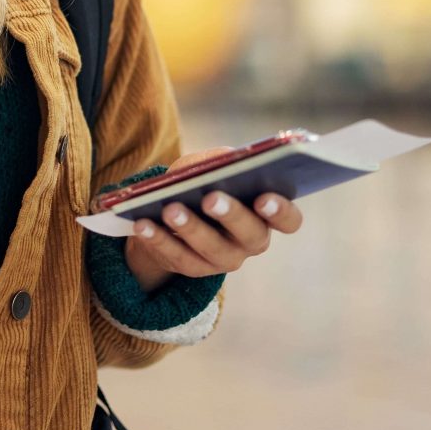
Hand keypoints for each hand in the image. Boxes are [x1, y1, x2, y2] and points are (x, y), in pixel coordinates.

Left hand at [122, 154, 303, 294]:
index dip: (281, 211)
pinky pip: (177, 257)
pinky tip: (142, 223)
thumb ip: (220, 160)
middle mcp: (251, 242)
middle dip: (231, 215)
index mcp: (265, 215)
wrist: (169, 214)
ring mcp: (223, 260)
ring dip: (190, 228)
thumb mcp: (208, 165)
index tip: (264, 197)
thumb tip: (227, 159)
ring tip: (170, 209)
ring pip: (211, 249)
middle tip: (211, 198)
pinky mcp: (192, 270)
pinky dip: (158, 239)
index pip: (288, 220)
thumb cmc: (200, 183)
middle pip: (250, 234)